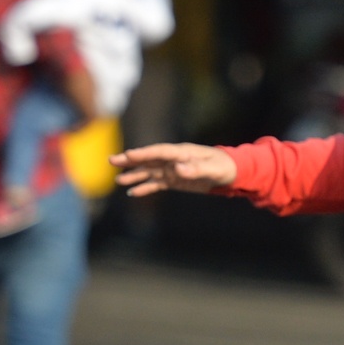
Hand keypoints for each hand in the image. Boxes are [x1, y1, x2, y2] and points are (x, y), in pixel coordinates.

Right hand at [110, 142, 238, 196]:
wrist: (232, 173)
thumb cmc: (225, 167)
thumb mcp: (214, 168)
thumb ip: (197, 168)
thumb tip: (179, 168)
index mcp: (183, 152)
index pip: (160, 152)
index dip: (144, 153)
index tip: (128, 154)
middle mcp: (175, 159)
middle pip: (149, 160)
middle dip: (131, 161)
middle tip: (112, 160)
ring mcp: (173, 169)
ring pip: (150, 172)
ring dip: (134, 175)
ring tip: (117, 179)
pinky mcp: (175, 180)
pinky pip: (157, 184)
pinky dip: (145, 187)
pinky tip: (132, 192)